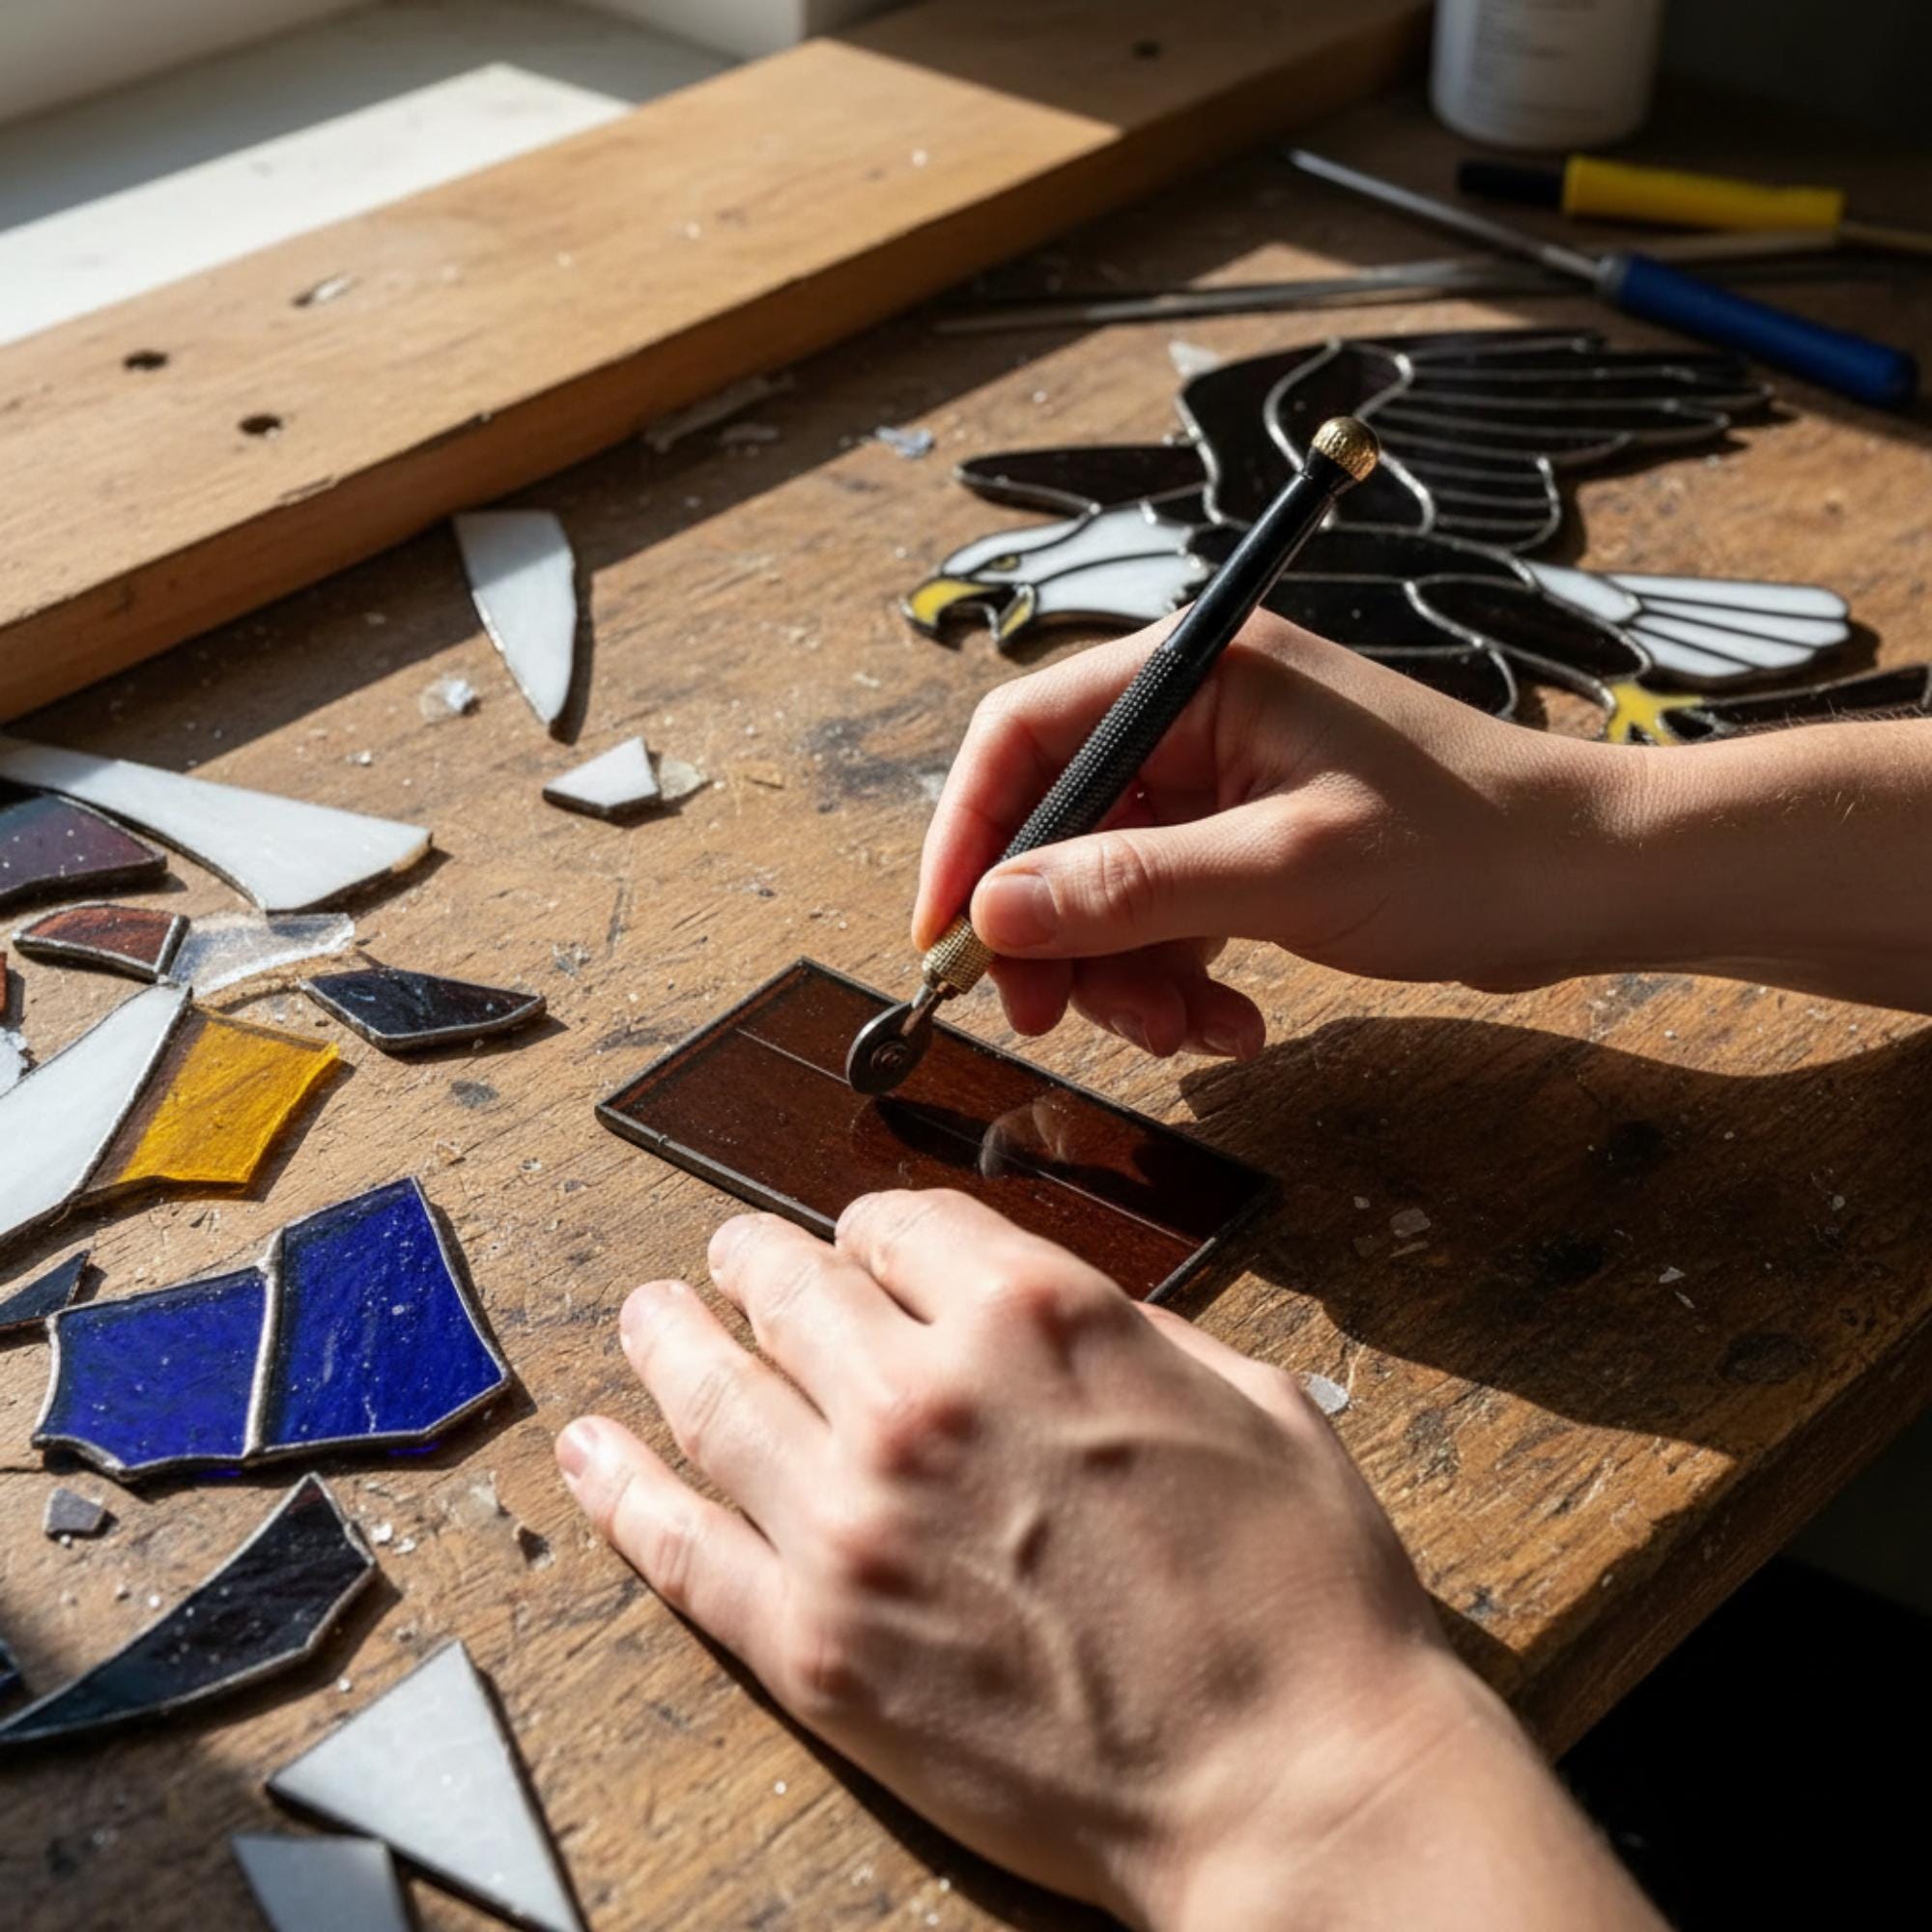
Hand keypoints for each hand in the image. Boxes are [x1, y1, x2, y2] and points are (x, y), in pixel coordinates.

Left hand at [557, 1191, 1658, 1929]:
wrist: (1290, 1782)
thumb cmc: (1297, 1591)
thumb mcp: (1248, 1395)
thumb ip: (1125, 1331)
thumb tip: (1054, 1313)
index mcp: (1032, 1313)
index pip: (898, 1226)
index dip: (875, 1231)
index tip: (862, 1247)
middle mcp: (921, 1396)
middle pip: (787, 1290)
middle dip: (754, 1262)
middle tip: (727, 1260)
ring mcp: (853, 1523)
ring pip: (713, 1396)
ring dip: (666, 1343)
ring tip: (643, 1317)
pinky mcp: (817, 1647)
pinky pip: (683, 1548)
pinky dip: (624, 1490)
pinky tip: (591, 1451)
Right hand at [914, 613, 1615, 1056]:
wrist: (1592, 883)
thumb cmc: (1468, 846)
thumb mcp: (1287, 870)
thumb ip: (1133, 888)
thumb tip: (995, 911)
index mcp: (1199, 673)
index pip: (1025, 734)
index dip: (970, 835)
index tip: (946, 937)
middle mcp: (1197, 716)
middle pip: (1057, 823)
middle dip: (1054, 932)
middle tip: (1055, 1020)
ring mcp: (1222, 782)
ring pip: (1105, 886)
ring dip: (1126, 974)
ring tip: (1188, 1035)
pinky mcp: (1247, 842)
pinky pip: (1165, 914)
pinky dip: (1179, 978)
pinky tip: (1231, 1025)